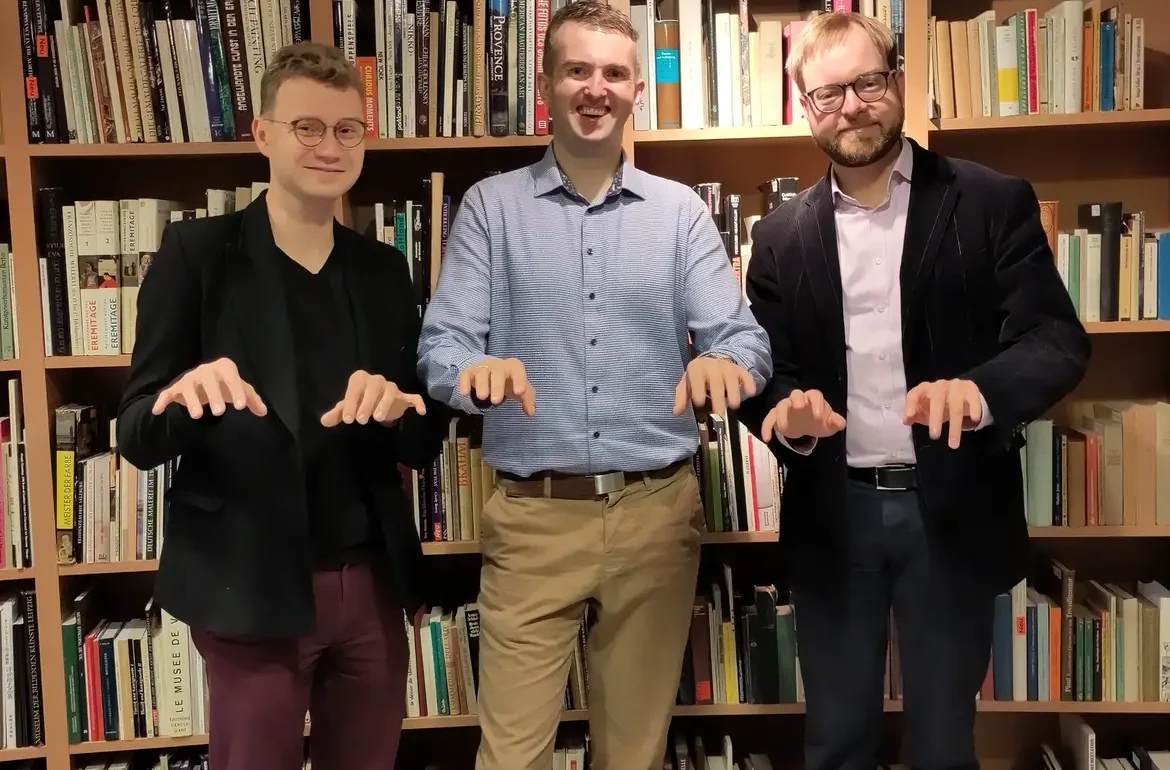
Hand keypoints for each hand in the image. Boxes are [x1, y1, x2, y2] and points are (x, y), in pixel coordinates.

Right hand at [151, 357, 266, 418]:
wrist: (205, 383)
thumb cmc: (224, 386)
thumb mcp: (239, 390)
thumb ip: (251, 399)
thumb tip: (263, 412)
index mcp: (222, 368)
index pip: (230, 376)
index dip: (236, 389)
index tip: (241, 406)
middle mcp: (205, 371)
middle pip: (208, 380)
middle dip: (214, 395)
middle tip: (220, 413)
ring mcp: (189, 379)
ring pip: (188, 387)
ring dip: (192, 400)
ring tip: (198, 415)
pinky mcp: (176, 389)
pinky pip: (167, 393)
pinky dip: (162, 401)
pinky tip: (157, 411)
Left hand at [320, 371, 425, 426]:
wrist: (376, 402)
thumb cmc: (359, 402)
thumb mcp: (347, 408)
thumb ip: (337, 413)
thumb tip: (324, 421)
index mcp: (360, 379)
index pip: (355, 389)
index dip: (351, 404)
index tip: (348, 419)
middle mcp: (376, 380)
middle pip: (373, 387)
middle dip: (366, 404)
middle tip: (361, 421)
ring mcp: (391, 388)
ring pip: (390, 391)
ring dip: (384, 403)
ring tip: (377, 418)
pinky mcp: (403, 397)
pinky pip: (413, 397)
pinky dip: (417, 403)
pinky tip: (420, 411)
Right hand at [458, 356, 534, 415]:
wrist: (490, 370)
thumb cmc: (508, 381)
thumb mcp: (520, 388)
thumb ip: (527, 398)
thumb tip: (531, 412)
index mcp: (512, 367)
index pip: (517, 370)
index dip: (519, 380)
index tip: (519, 392)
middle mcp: (497, 365)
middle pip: (498, 372)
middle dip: (497, 385)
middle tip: (496, 401)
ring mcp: (482, 367)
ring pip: (482, 372)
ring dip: (482, 384)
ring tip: (483, 397)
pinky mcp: (469, 372)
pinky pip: (465, 375)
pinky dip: (464, 383)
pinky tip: (465, 393)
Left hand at [673, 355, 756, 415]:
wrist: (712, 362)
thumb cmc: (697, 378)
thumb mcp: (686, 385)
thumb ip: (682, 397)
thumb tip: (677, 411)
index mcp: (697, 368)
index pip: (697, 378)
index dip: (697, 390)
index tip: (699, 403)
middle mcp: (712, 365)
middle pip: (716, 382)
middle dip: (718, 398)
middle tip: (719, 414)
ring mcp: (727, 366)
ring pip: (731, 379)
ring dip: (733, 392)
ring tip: (734, 406)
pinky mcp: (739, 369)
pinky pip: (745, 375)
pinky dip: (749, 383)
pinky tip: (751, 393)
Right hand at [760, 388, 844, 442]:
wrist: (808, 425)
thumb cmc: (820, 421)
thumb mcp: (829, 424)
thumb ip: (835, 422)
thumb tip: (841, 423)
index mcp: (813, 398)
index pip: (814, 395)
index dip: (816, 404)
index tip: (818, 416)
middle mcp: (799, 400)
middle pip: (796, 394)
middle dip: (797, 399)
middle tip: (798, 407)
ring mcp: (787, 407)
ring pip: (781, 405)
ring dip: (781, 414)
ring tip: (783, 427)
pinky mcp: (777, 416)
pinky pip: (769, 419)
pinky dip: (766, 427)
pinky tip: (766, 439)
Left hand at [903, 378, 982, 447]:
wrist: (958, 392)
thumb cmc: (935, 404)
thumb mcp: (923, 410)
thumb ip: (914, 415)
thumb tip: (906, 421)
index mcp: (924, 389)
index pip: (914, 394)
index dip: (911, 405)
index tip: (910, 417)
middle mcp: (939, 385)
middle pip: (937, 400)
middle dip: (935, 418)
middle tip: (934, 436)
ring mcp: (956, 386)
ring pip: (956, 406)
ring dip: (955, 426)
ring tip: (953, 444)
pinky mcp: (970, 389)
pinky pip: (973, 400)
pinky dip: (974, 410)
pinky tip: (974, 421)